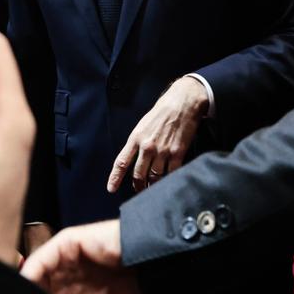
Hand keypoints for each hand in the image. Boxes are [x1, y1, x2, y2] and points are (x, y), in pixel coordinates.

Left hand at [106, 76, 208, 192]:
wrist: (183, 103)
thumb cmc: (162, 111)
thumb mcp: (143, 124)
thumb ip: (137, 141)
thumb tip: (135, 158)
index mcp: (136, 138)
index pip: (122, 162)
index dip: (115, 177)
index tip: (111, 188)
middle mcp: (147, 147)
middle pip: (138, 174)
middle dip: (138, 185)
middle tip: (139, 190)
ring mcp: (163, 151)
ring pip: (154, 177)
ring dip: (153, 186)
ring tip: (153, 189)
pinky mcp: (177, 153)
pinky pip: (171, 173)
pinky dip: (169, 180)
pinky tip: (168, 182)